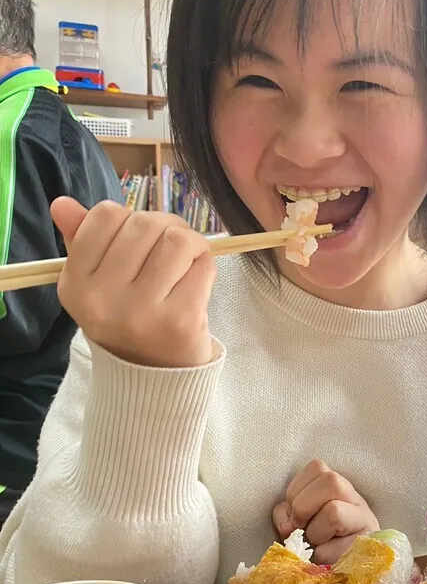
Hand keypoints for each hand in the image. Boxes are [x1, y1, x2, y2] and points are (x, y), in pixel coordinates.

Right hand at [51, 197, 216, 367]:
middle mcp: (102, 299)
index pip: (105, 216)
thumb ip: (82, 241)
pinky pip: (203, 266)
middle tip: (173, 251)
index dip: (130, 218)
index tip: (141, 240)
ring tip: (187, 263)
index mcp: (75, 284)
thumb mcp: (96, 284)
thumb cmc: (129, 320)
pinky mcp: (180, 322)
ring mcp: (140, 312)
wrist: (154, 379)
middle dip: (167, 228)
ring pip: (177, 240)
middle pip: (145, 223)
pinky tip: (197, 284)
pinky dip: (206, 267)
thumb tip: (62, 204)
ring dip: (191, 245)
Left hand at [272, 460, 379, 563]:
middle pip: (331, 481)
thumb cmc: (318, 543)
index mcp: (337, 487)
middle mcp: (355, 499)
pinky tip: (327, 560)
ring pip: (334, 512)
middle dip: (304, 507)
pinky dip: (321, 557)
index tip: (294, 513)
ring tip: (316, 545)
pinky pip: (333, 550)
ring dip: (314, 533)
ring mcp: (366, 521)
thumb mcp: (298, 521)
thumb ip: (286, 516)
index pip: (317, 467)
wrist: (346, 572)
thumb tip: (288, 526)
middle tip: (301, 528)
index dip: (297, 490)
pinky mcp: (367, 548)